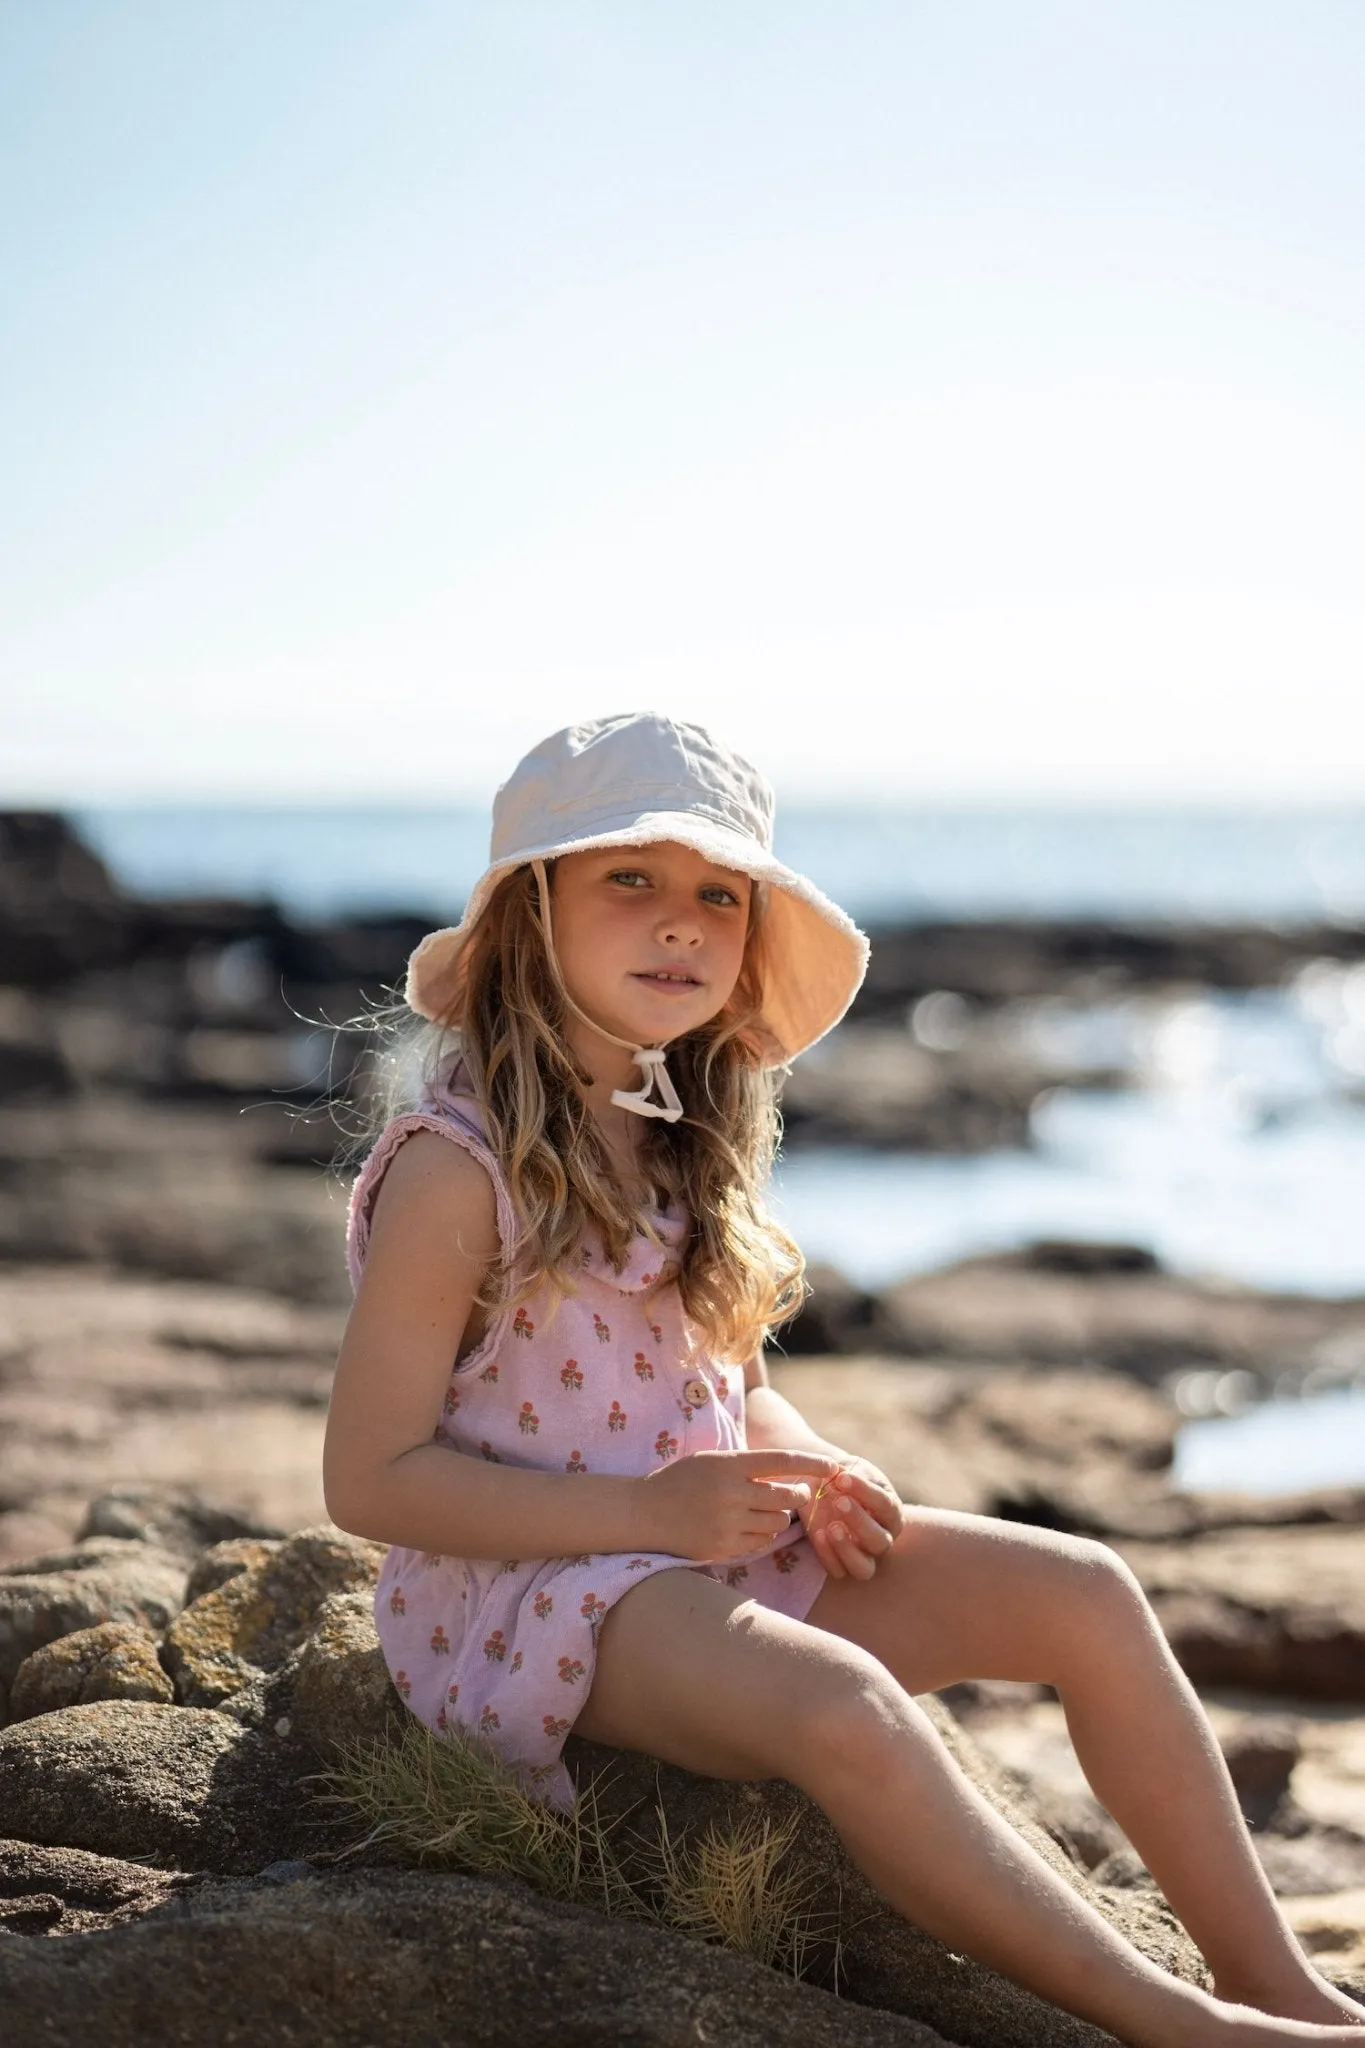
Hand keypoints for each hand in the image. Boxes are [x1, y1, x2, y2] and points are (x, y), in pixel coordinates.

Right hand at [638, 1447, 842, 1563]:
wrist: (644, 1512)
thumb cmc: (681, 1480)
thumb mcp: (711, 1461)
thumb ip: (745, 1465)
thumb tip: (788, 1470)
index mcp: (728, 1465)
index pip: (782, 1461)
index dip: (812, 1463)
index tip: (833, 1466)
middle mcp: (731, 1493)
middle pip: (786, 1497)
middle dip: (798, 1496)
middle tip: (799, 1494)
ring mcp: (727, 1523)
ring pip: (777, 1523)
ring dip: (778, 1517)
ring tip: (763, 1511)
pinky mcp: (723, 1546)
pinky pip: (759, 1542)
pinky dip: (760, 1534)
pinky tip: (746, 1526)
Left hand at [799, 1456, 903, 1580]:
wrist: (823, 1488)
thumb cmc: (843, 1478)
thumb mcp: (849, 1469)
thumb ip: (847, 1472)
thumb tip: (839, 1473)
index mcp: (891, 1512)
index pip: (885, 1505)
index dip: (865, 1491)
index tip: (842, 1478)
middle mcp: (882, 1537)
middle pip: (879, 1541)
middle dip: (859, 1521)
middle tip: (839, 1501)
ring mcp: (862, 1555)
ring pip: (864, 1568)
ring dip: (847, 1549)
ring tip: (831, 1527)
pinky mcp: (841, 1564)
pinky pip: (839, 1571)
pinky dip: (828, 1556)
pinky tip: (818, 1534)